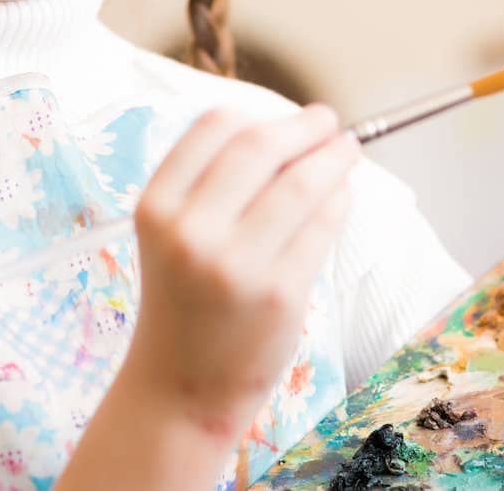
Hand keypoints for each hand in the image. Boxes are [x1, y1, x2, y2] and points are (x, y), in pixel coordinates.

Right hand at [122, 103, 358, 444]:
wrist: (178, 389)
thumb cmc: (184, 303)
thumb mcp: (172, 236)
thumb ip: (212, 186)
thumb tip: (287, 131)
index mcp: (156, 207)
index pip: (214, 128)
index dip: (258, 113)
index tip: (285, 115)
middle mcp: (190, 232)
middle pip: (260, 146)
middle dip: (303, 126)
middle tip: (327, 121)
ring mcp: (236, 264)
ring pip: (301, 184)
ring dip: (333, 157)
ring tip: (347, 150)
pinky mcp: (279, 294)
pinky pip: (321, 227)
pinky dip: (339, 201)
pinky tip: (342, 195)